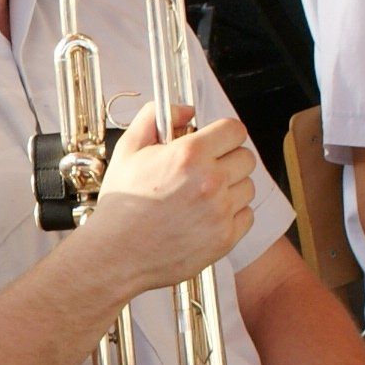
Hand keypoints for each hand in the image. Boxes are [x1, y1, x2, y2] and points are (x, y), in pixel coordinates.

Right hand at [72, 108, 256, 299]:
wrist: (116, 254)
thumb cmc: (121, 205)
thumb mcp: (128, 149)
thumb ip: (156, 117)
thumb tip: (186, 110)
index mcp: (189, 155)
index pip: (235, 130)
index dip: (224, 133)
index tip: (215, 141)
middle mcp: (210, 182)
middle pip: (246, 157)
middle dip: (228, 158)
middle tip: (207, 169)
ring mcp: (220, 212)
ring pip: (248, 187)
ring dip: (231, 187)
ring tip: (204, 195)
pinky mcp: (225, 238)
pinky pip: (247, 215)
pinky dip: (232, 214)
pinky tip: (207, 215)